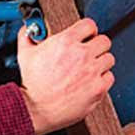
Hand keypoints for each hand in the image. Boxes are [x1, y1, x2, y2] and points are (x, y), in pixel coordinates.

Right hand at [18, 18, 114, 134]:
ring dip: (101, 63)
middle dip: (97, 46)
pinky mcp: (98, 89)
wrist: (35, 109)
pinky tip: (92, 82)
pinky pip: (110, 77)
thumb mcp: (25, 55)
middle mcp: (82, 55)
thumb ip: (28, 36)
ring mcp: (92, 72)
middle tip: (90, 53)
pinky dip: (103, 79)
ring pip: (109, 59)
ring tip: (90, 69)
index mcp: (66, 42)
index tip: (87, 35)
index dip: (88, 30)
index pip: (89, 25)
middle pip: (104, 41)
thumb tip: (29, 29)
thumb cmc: (31, 84)